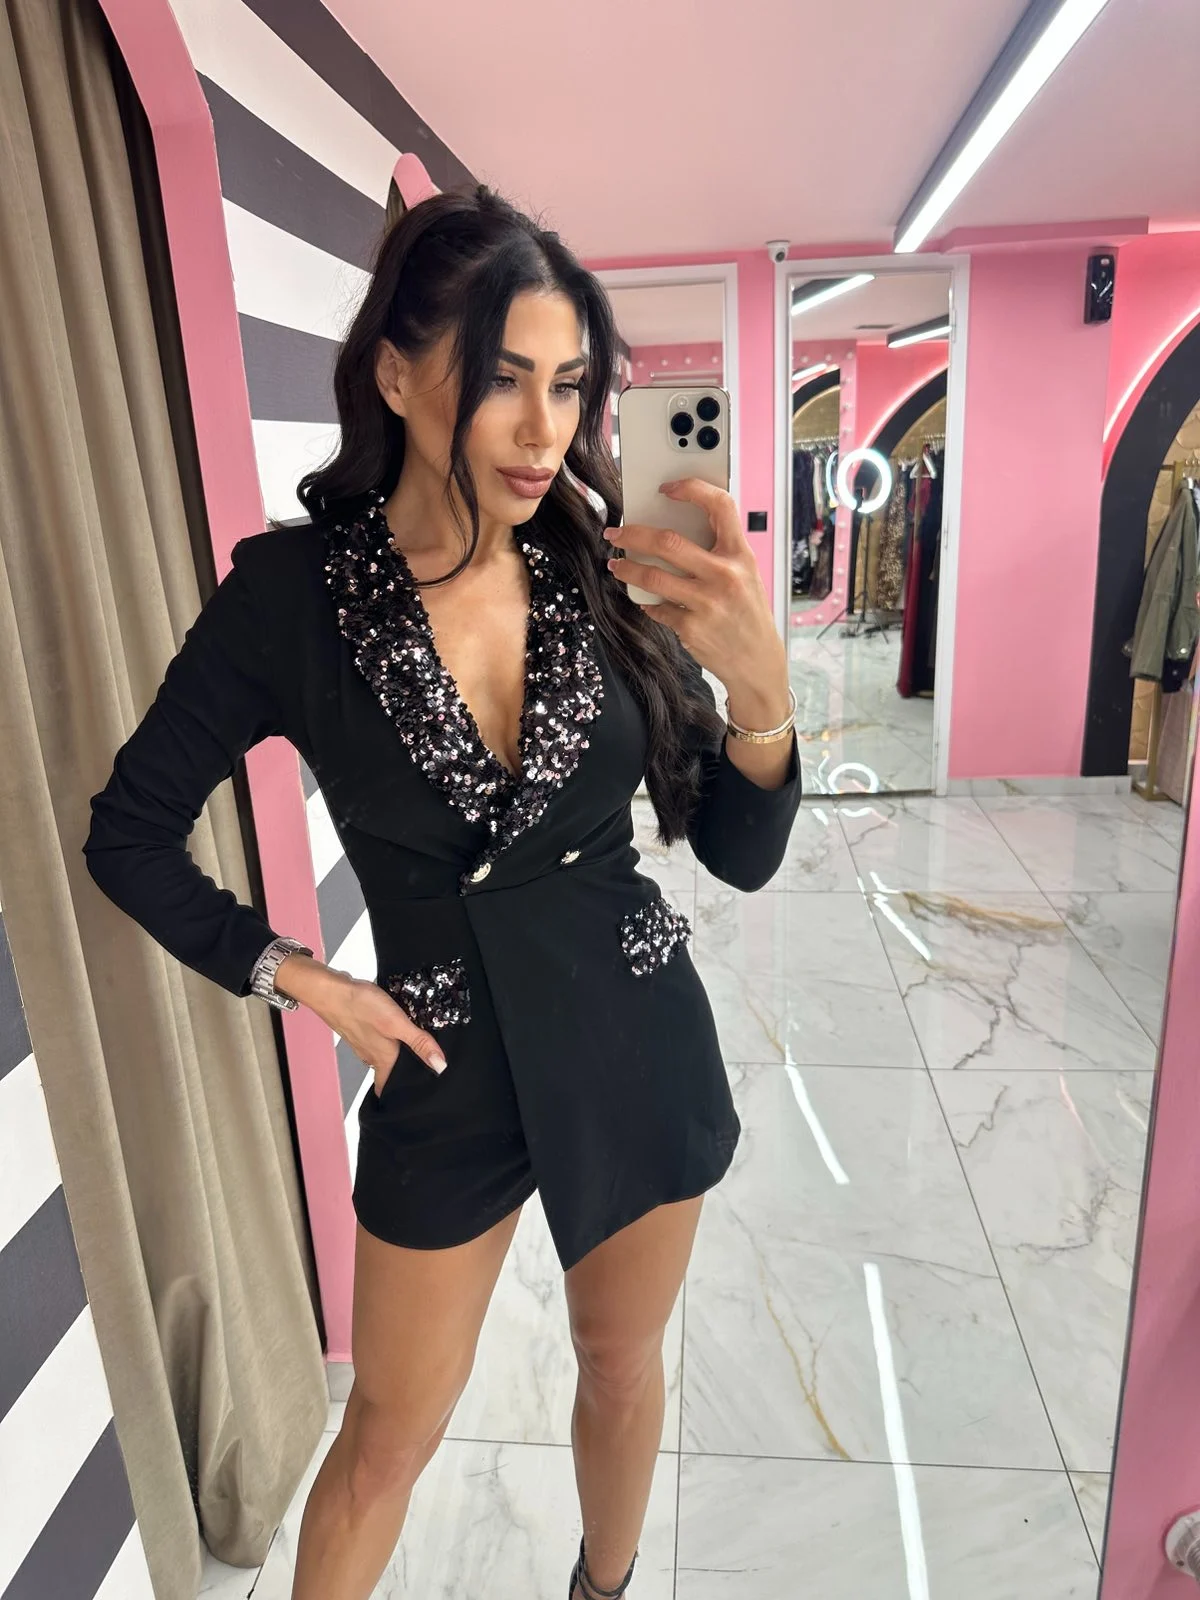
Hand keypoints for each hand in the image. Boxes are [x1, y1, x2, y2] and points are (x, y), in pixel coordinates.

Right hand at [276, 958, 446, 1085]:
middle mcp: (371, 1054)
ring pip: (381, 1054)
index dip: (398, 1095)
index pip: (388, 1087)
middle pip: (387, 1071)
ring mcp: (363, 1041)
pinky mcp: (359, 1027)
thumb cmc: (361, 1007)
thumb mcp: (397, 1024)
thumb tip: (440, 1066)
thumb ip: (419, 1044)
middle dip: (401, 1073)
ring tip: (412, 1051)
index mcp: (383, 1059)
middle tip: (421, 1071)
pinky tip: (392, 1028)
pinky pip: (375, 1039)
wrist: (330, 990)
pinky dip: (385, 1038)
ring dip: (394, 1054)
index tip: (412, 1099)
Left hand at [604, 479, 786, 699]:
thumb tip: (670, 533)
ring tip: (617, 566)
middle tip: (616, 534)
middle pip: (668, 543)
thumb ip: (718, 553)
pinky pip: (657, 608)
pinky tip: (645, 600)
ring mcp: (707, 603)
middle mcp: (725, 576)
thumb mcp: (746, 576)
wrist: (757, 661)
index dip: (692, 489)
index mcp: (740, 555)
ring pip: (653, 577)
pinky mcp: (691, 628)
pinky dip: (647, 603)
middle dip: (633, 535)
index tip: (667, 489)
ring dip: (627, 569)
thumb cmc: (748, 614)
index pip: (720, 506)